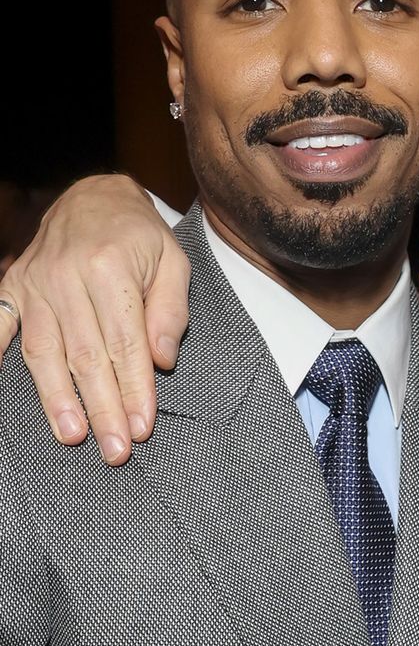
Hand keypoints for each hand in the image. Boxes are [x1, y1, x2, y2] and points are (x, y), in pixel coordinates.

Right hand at [0, 175, 189, 463]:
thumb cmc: (141, 235)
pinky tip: (0, 388)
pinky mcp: (12, 285)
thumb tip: (163, 361)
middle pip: (86, 355)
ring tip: (73, 435)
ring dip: (57, 398)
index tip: (143, 426)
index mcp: (110, 268)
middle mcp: (66, 276)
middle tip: (115, 449)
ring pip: (44, 351)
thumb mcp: (173, 261)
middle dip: (102, 407)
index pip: (125, 343)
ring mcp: (34, 282)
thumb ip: (171, 310)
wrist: (95, 196)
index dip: (135, 389)